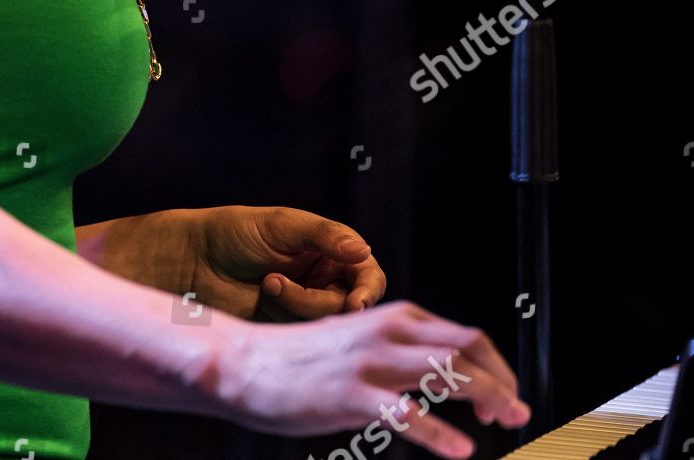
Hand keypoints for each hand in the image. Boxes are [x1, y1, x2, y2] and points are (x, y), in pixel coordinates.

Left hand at [190, 204, 386, 320]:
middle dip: (324, 299)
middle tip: (289, 286)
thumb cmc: (237, 233)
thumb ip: (325, 236)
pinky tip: (265, 294)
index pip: (367, 274)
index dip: (368, 289)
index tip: (355, 303)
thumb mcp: (283, 225)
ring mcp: (304, 304)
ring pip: (326, 321)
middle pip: (351, 304)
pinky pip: (302, 333)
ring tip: (269, 281)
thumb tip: (363, 250)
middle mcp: (323, 279)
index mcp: (329, 249)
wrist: (194, 261)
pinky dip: (287, 314)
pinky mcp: (285, 327)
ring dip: (300, 303)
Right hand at [228, 299, 531, 447]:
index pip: (464, 334)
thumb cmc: (302, 358)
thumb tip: (447, 372)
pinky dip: (440, 433)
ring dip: (486, 397)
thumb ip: (400, 350)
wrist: (246, 361)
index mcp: (392, 316)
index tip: (508, 392)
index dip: (496, 364)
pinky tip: (458, 449)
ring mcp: (369, 363)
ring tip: (505, 422)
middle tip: (516, 413)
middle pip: (465, 349)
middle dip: (501, 381)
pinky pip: (406, 414)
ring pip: (447, 373)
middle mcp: (386, 331)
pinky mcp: (350, 395)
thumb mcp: (360, 340)